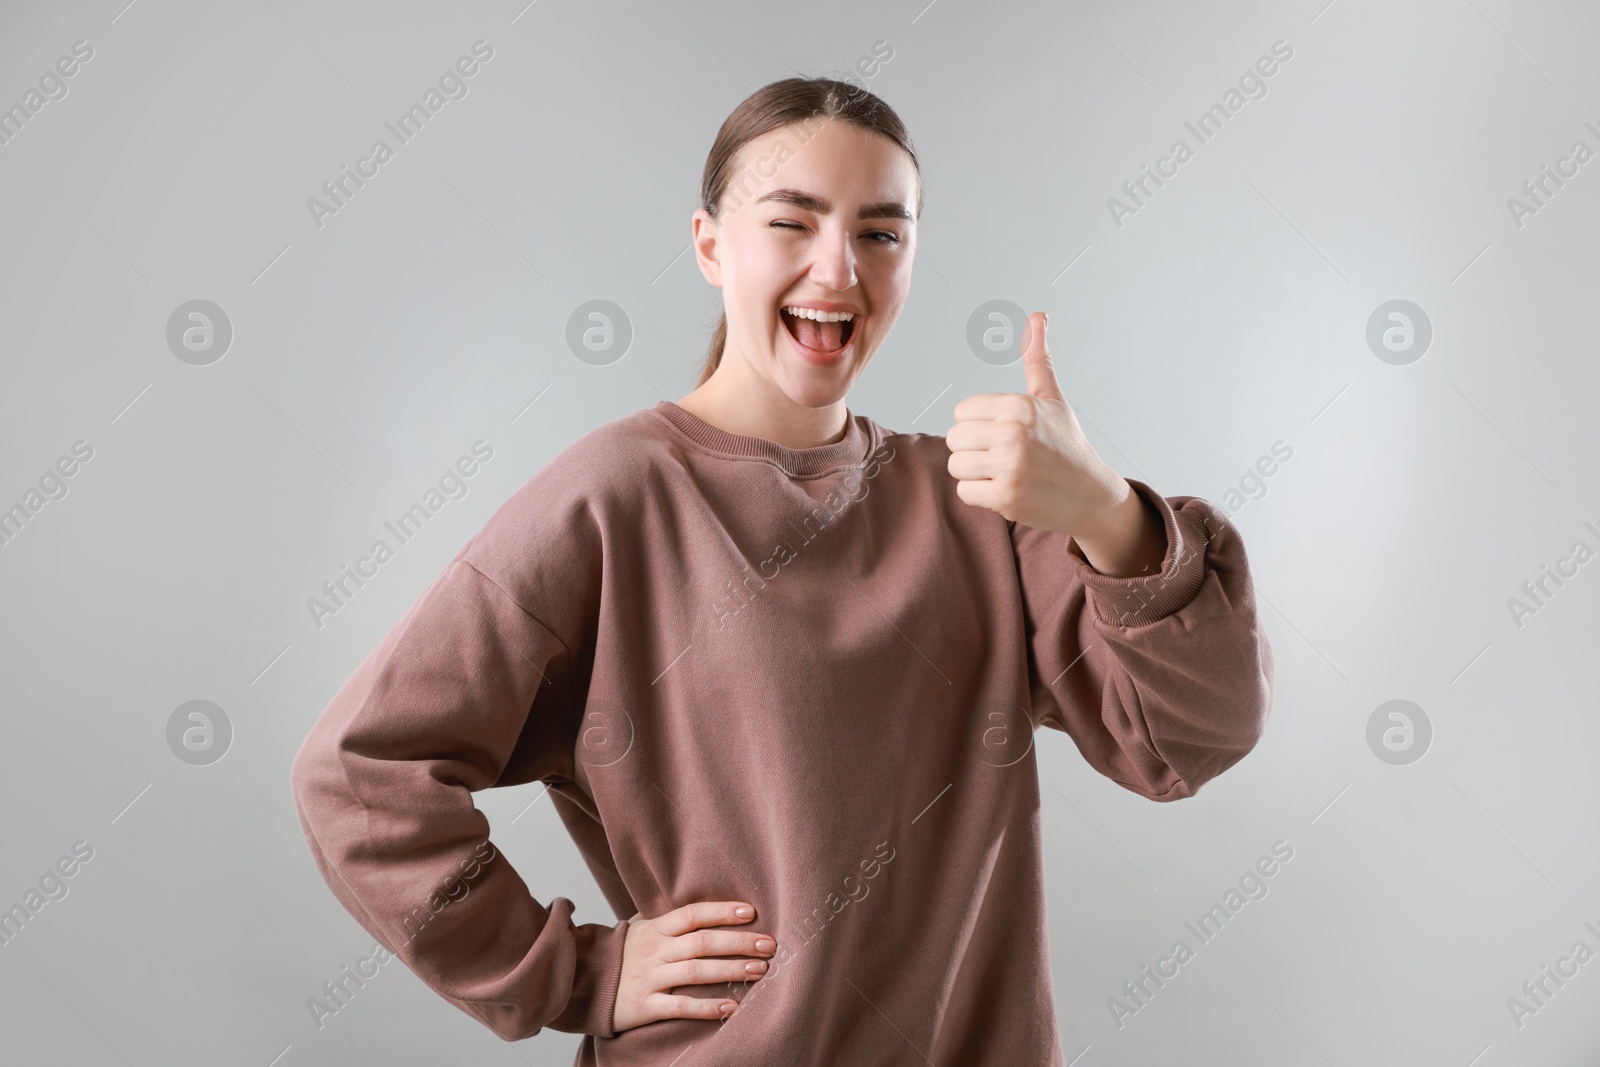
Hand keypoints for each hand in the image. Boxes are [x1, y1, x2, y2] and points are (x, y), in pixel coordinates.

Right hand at [611, 901, 775, 1032]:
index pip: (693, 914)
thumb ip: (669, 919)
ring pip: (696, 972)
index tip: (751, 911)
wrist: (583, 983)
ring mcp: (650, 978)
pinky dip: (707, 1007)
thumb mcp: (641, 928)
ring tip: (760, 971)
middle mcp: (655, 950)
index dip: (721, 911)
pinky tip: (732, 1008)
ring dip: (731, 970)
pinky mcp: (645, 1006)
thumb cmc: (622, 954)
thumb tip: (707, 906)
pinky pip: (680, 1006)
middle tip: (769, 945)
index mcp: (656, 928)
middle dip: (739, 942)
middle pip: (702, 942)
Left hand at [946, 311, 1165, 576]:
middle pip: (954, 439)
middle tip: (1001, 455)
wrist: (1091, 494)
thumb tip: (1038, 314)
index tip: (1003, 433)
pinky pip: (965, 492)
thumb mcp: (1052, 398)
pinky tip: (1005, 490)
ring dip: (974, 472)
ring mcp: (1010, 468)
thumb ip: (1037, 359)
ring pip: (956, 465)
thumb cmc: (1067, 444)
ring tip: (1002, 472)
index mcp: (1019, 406)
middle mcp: (1013, 434)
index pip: (962, 412)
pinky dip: (980, 494)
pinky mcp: (1006, 498)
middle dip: (972, 449)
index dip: (978, 424)